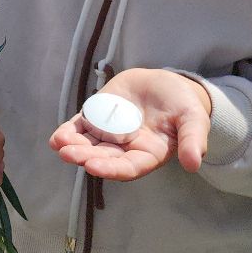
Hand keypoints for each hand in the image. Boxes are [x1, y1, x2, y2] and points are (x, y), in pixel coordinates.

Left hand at [50, 68, 212, 181]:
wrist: (166, 84)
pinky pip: (81, 128)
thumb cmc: (183, 104)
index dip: (111, 169)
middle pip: (104, 157)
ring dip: (73, 146)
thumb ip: (192, 140)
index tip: (93, 167)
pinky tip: (57, 138)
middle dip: (85, 156)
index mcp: (148, 154)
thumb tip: (194, 164)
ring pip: (88, 144)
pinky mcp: (98, 117)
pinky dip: (69, 133)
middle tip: (68, 154)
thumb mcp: (193, 119)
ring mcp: (110, 133)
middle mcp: (126, 148)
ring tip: (60, 146)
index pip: (129, 167)